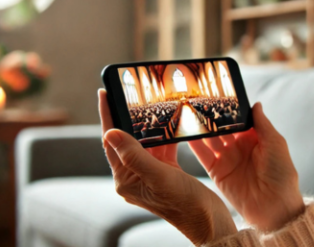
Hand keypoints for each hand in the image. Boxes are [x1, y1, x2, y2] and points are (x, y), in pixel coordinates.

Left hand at [98, 89, 236, 244]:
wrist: (209, 220)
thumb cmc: (184, 204)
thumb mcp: (158, 176)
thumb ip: (134, 155)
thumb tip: (110, 132)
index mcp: (126, 179)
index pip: (111, 142)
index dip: (107, 116)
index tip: (104, 92)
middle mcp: (135, 175)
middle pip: (127, 139)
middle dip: (127, 116)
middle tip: (128, 93)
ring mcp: (151, 173)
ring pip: (146, 141)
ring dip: (149, 124)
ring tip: (150, 102)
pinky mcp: (167, 171)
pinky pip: (162, 147)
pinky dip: (166, 135)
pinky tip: (172, 122)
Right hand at [189, 103, 304, 231]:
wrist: (274, 207)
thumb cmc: (281, 175)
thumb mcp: (275, 144)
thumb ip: (262, 124)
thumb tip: (256, 104)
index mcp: (255, 138)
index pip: (238, 119)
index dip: (229, 109)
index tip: (217, 95)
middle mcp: (239, 146)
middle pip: (221, 128)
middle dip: (211, 116)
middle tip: (198, 102)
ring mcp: (227, 158)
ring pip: (210, 139)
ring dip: (200, 128)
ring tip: (188, 113)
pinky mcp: (217, 171)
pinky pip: (203, 155)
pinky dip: (194, 145)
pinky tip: (185, 133)